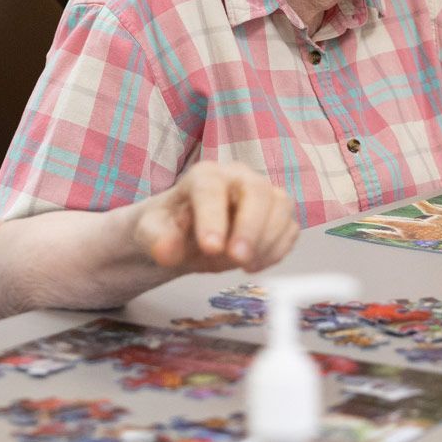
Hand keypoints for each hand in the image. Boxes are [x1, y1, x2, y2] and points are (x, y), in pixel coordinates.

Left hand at [134, 162, 299, 272]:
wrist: (187, 234)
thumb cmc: (170, 227)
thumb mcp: (151, 233)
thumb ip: (158, 240)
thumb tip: (167, 252)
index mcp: (204, 176)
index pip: (211, 189)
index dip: (213, 217)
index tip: (211, 247)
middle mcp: (238, 177)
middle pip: (257, 191)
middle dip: (251, 228)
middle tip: (238, 260)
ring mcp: (263, 194)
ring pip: (281, 207)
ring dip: (268, 241)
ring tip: (243, 266)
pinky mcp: (278, 215)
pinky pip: (290, 229)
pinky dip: (277, 250)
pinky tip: (254, 265)